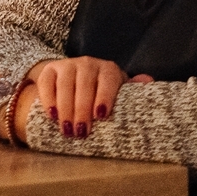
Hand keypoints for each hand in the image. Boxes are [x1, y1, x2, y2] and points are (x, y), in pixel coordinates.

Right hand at [28, 57, 151, 140]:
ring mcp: (67, 64)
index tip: (101, 116)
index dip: (104, 97)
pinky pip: (47, 82)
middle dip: (82, 109)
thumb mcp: (118, 89)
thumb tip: (149, 82)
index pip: (107, 80)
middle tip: (81, 132)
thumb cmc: (102, 89)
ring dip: (65, 108)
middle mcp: (87, 63)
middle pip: (84, 85)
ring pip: (65, 84)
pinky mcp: (50, 69)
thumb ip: (132, 88)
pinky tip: (52, 115)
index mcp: (108, 69)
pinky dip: (48, 99)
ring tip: (67, 129)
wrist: (74, 76)